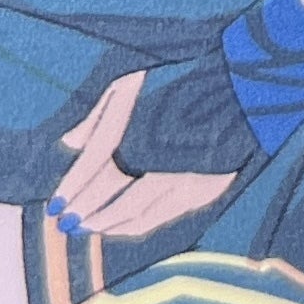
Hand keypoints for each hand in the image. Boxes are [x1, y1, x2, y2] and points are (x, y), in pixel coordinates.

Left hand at [50, 69, 236, 241]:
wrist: (248, 82)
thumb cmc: (186, 76)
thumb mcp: (135, 78)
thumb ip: (99, 113)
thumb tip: (69, 143)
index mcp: (140, 127)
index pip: (95, 166)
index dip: (72, 189)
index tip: (55, 206)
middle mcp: (163, 158)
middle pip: (115, 197)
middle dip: (88, 213)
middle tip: (68, 224)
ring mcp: (188, 177)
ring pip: (141, 215)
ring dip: (112, 224)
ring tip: (92, 228)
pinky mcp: (210, 187)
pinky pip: (167, 216)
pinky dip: (141, 224)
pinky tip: (126, 225)